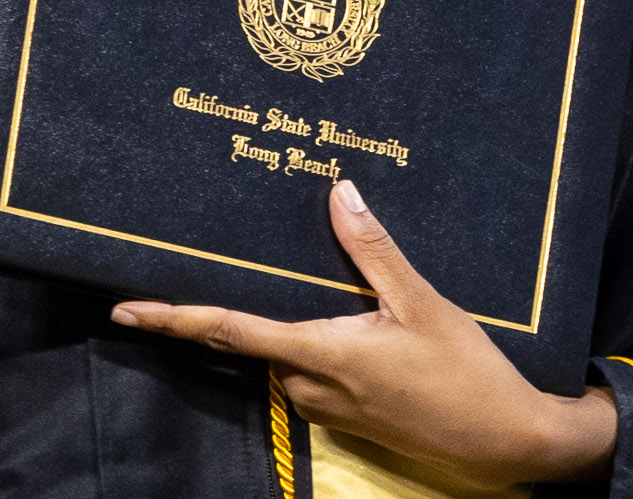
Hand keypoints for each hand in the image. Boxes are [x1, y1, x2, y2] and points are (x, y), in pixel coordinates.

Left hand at [112, 181, 617, 490]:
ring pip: (281, 354)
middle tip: (200, 264)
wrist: (507, 440)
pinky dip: (305, 341)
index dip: (174, 319)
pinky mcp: (347, 414)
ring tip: (279, 276)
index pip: (232, 330)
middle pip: (252, 341)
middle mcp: (310, 386)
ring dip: (277, 324)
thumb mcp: (422, 302)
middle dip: (225, 310)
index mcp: (321, 355)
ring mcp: (328, 406)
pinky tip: (332, 315)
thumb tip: (339, 193)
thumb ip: (373, 250)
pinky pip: (307, 370)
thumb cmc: (465, 371)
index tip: (126, 309)